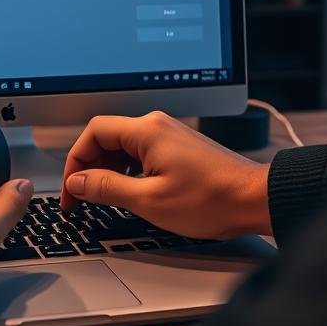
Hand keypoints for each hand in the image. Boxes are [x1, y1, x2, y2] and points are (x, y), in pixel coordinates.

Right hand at [61, 111, 270, 239]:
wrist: (254, 200)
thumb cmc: (211, 200)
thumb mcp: (148, 200)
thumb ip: (106, 188)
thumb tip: (78, 182)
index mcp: (146, 131)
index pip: (93, 133)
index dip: (75, 162)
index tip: (72, 189)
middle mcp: (156, 125)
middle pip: (106, 138)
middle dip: (89, 168)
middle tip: (82, 199)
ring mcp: (169, 135)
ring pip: (122, 147)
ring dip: (107, 171)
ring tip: (104, 199)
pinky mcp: (178, 148)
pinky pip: (140, 153)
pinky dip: (127, 171)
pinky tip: (130, 193)